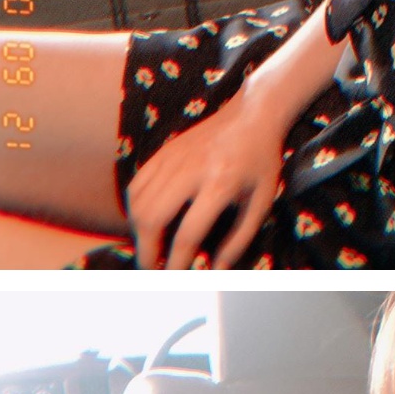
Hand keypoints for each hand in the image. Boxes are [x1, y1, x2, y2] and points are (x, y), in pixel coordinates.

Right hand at [126, 75, 287, 268]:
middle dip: (147, 251)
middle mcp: (191, 170)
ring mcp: (172, 158)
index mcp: (220, 184)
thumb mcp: (260, 202)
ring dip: (138, 232)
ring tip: (149, 248)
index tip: (175, 278)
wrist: (251, 115)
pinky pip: (137, 185)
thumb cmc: (260, 162)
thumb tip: (217, 270)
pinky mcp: (163, 152)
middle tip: (153, 269)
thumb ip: (239, 239)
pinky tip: (144, 222)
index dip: (177, 261)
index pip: (188, 233)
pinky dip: (134, 209)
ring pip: (139, 202)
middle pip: (153, 218)